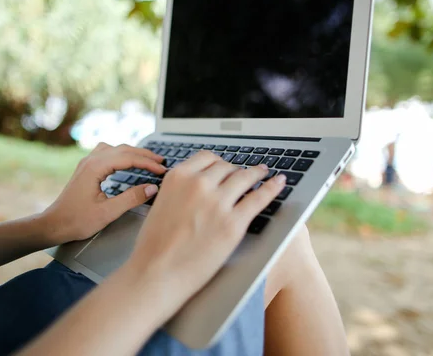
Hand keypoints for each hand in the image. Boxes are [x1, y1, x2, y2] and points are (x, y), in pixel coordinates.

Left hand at [42, 143, 165, 243]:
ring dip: (133, 152)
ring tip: (148, 160)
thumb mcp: (108, 212)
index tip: (161, 170)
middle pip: (123, 149)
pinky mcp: (86, 168)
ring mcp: (87, 163)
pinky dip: (122, 154)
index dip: (148, 163)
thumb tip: (151, 188)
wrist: (54, 224)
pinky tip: (127, 161)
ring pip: (115, 148)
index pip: (128, 158)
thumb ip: (131, 199)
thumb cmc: (76, 220)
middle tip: (161, 162)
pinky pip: (107, 153)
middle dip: (144, 155)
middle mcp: (90, 161)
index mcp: (95, 168)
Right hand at [126, 151, 286, 314]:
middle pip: (227, 167)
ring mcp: (218, 203)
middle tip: (243, 175)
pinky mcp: (234, 223)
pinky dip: (272, 187)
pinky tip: (279, 182)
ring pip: (245, 177)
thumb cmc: (153, 246)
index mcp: (177, 177)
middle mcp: (198, 184)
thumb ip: (179, 191)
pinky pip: (259, 198)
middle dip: (235, 171)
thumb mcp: (160, 205)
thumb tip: (195, 187)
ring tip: (263, 173)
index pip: (207, 158)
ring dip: (256, 174)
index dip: (219, 163)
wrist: (155, 273)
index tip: (225, 167)